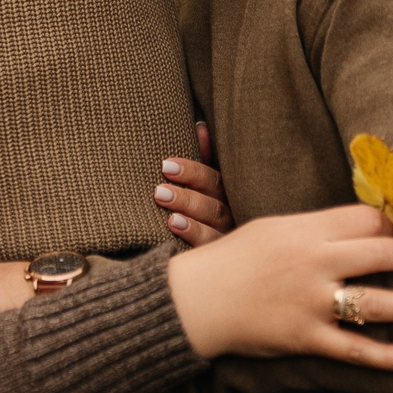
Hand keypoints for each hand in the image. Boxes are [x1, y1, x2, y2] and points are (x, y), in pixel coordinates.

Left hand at [156, 122, 234, 246]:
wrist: (233, 257)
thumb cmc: (210, 207)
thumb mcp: (212, 183)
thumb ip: (207, 157)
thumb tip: (200, 128)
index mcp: (231, 195)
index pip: (214, 181)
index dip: (192, 172)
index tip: (166, 165)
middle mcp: (233, 219)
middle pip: (214, 208)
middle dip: (187, 198)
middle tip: (159, 191)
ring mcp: (228, 244)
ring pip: (213, 233)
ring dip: (190, 223)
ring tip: (168, 217)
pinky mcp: (219, 264)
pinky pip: (209, 256)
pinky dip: (193, 244)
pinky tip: (175, 237)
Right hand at [166, 205, 392, 371]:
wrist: (194, 301)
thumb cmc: (232, 259)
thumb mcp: (273, 228)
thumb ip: (316, 228)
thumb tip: (363, 226)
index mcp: (305, 229)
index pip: (367, 217)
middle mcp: (314, 262)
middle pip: (381, 252)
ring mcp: (312, 302)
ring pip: (379, 302)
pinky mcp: (307, 337)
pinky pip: (358, 349)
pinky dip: (392, 357)